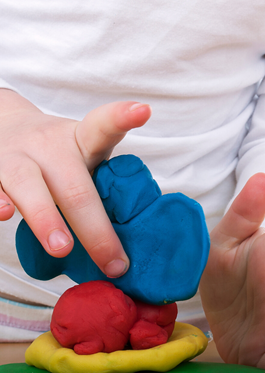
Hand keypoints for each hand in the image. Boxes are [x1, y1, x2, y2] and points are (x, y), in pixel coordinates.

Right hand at [0, 89, 150, 276]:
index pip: (102, 127)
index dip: (122, 117)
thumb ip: (98, 182)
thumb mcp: (81, 154)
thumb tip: (123, 246)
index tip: (143, 110)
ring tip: (61, 248)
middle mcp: (47, 145)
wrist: (4, 125)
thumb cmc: (57, 154)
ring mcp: (12, 155)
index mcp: (79, 140)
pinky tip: (3, 215)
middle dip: (94, 227)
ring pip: (27, 184)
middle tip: (112, 261)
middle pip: (74, 185)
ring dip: (46, 218)